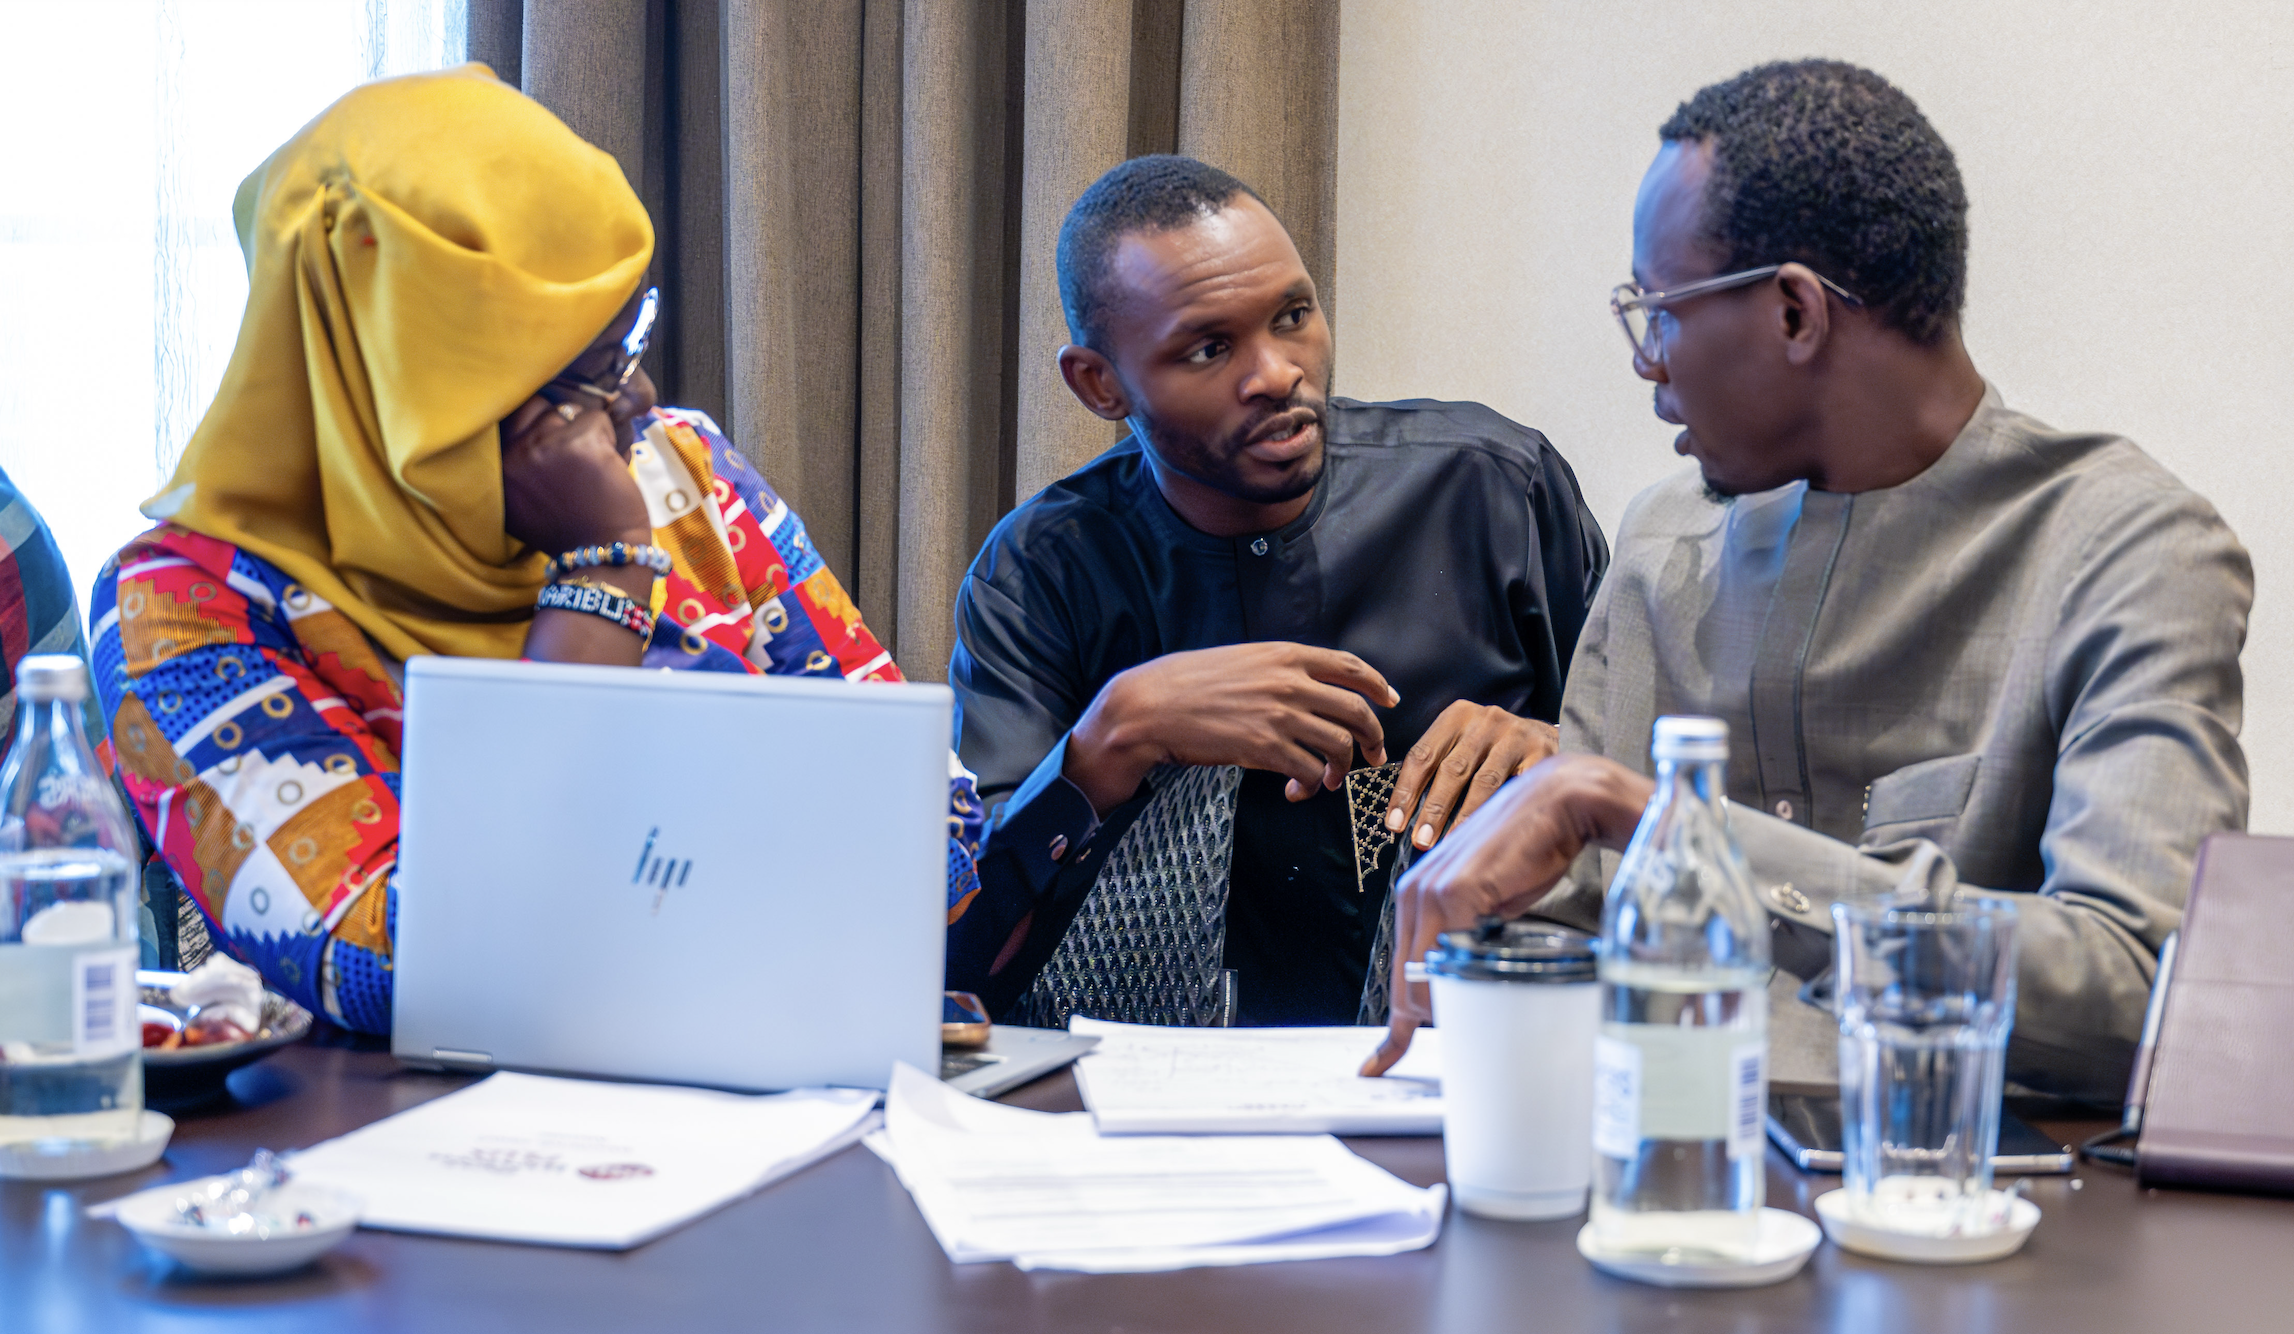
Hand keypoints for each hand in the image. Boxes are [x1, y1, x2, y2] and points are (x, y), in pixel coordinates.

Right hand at [499, 393, 651, 562]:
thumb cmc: (568, 530)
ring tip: (595, 464)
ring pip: (572, 410)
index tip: (554, 437)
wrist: (601, 556)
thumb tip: (538, 424)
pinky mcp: (580, 443)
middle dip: (561, 420)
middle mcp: (513, 453)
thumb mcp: (522, 501)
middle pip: (538, 405)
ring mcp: (545, 445)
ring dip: (589, 432)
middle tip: (577, 449)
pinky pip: (600, 420)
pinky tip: (611, 467)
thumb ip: (519, 464)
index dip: (537, 421)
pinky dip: (612, 440)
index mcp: (496, 468)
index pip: (510, 415)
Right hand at [1062, 643, 1397, 815]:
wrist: (1149, 706)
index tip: (1390, 702)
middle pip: (1356, 710)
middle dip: (1373, 737)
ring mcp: (1279, 715)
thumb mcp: (1239, 660)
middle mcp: (1289, 682)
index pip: (1350, 667)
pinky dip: (1311, 784)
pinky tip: (1297, 789)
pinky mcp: (1265, 748)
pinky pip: (1310, 770)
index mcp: (1284, 655)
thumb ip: (1275, 671)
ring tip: (1328, 779)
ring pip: (1339, 745)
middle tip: (1372, 755)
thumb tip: (1301, 690)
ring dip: (1341, 768)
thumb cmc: (1185, 683)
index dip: (1378, 686)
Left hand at [1359, 753, 1652, 1075]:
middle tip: (1454, 1044)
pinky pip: (1445, 959)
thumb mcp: (1489, 903)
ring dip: (1447, 1010)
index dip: (1392, 1029)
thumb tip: (1464, 980)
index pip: (1399, 973)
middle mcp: (1414, 894)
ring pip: (1421, 981)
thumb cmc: (1530, 852)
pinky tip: (1474, 996)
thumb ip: (1468, 935)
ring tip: (1479, 1019)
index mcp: (1417, 897)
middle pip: (1405, 987)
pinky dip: (1456, 987)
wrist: (1556, 805)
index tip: (1378, 1063)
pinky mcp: (1456, 893)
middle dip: (1424, 1025)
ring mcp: (1431, 893)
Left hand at [1385, 702, 1559, 851]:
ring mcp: (1515, 736)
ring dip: (1463, 817)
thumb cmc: (1491, 749)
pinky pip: (1516, 790)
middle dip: (1433, 809)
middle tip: (1421, 841)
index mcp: (1456, 717)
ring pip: (1483, 782)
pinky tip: (1487, 836)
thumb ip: (1437, 769)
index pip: (1422, 755)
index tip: (1394, 824)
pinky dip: (1499, 814)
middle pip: (1451, 769)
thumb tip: (1406, 818)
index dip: (1405, 792)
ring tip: (1450, 845)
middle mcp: (1485, 720)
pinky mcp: (1541, 754)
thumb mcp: (1462, 745)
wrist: (1545, 738)